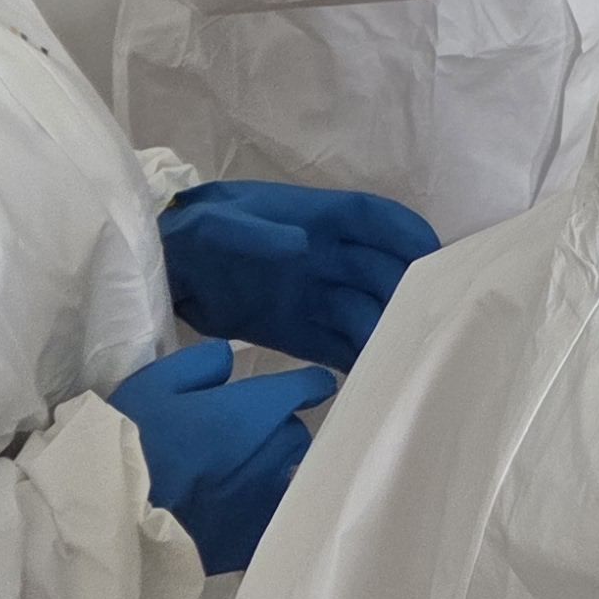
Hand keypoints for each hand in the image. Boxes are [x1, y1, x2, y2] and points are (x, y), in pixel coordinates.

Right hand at [102, 339, 333, 573]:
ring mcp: (261, 502)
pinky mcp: (249, 540)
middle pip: (295, 434)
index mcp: (248, 414)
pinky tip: (236, 507)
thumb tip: (231, 363)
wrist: (108, 516)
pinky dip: (260, 506)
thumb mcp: (155, 383)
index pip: (304, 389)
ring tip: (241, 471)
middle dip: (279, 427)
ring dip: (272, 467)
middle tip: (249, 430)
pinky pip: (271, 515)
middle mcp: (267, 457)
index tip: (310, 384)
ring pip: (287, 474)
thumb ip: (203, 364)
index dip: (308, 383)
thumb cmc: (129, 442)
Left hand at [159, 181, 439, 369]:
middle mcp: (326, 258)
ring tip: (406, 361)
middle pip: (381, 271)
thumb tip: (303, 245)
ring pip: (366, 313)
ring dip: (386, 333)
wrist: (163, 273)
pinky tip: (376, 381)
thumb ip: (255, 233)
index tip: (436, 257)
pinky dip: (360, 361)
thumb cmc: (194, 234)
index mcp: (314, 218)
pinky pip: (340, 346)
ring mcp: (316, 297)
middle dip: (406, 293)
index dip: (408, 233)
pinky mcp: (300, 333)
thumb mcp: (216, 224)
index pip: (374, 219)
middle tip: (430, 324)